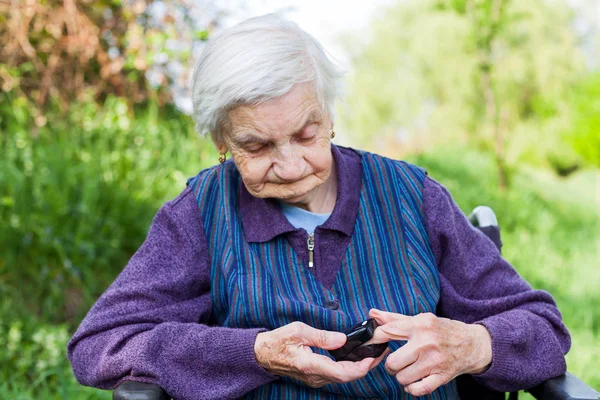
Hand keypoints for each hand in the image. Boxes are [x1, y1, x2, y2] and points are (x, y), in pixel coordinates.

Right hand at [254, 321, 388, 387]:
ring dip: (360, 367)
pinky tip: (357, 357)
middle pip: (347, 377)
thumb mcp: (299, 331)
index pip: (342, 373)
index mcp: (311, 365)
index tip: (372, 357)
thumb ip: (322, 336)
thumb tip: (343, 339)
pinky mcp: (316, 377)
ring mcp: (315, 379)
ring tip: (373, 353)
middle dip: (366, 366)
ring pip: (343, 378)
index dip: (361, 368)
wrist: (262, 354)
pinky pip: (337, 375)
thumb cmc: (278, 341)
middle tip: (381, 352)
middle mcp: (315, 376)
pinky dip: (350, 367)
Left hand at [368, 309, 491, 396]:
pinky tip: (414, 381)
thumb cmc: (441, 330)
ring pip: (403, 378)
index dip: (373, 341)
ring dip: (402, 377)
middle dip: (391, 365)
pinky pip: (418, 389)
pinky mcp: (442, 376)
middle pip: (392, 363)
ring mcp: (434, 361)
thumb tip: (372, 313)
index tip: (367, 346)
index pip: (386, 333)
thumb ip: (394, 318)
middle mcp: (426, 342)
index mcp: (419, 325)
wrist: (472, 344)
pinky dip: (412, 388)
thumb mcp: (420, 319)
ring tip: (408, 370)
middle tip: (397, 362)